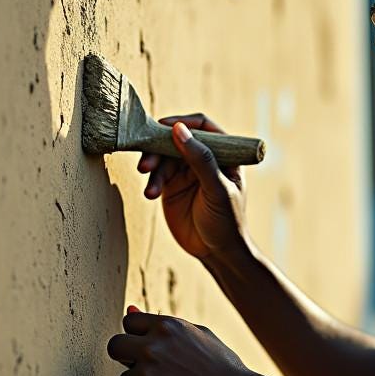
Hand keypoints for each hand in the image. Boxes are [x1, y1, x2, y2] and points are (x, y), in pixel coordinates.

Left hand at [106, 305, 251, 375]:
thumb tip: (129, 308)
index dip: (139, 337)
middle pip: (115, 347)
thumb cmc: (223, 368)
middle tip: (150, 371)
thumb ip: (162, 324)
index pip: (129, 322)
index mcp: (167, 327)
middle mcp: (153, 348)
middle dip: (127, 358)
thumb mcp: (199, 335)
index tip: (154, 350)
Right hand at [137, 114, 247, 261]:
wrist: (217, 252)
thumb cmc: (227, 221)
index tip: (163, 128)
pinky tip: (151, 194)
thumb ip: (200, 159)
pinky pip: (157, 175)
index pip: (203, 126)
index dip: (183, 123)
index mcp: (224, 153)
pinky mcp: (172, 186)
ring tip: (151, 190)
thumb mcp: (217, 189)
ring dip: (153, 169)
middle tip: (146, 165)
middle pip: (176, 139)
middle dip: (159, 149)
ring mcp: (187, 171)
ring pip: (163, 157)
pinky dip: (152, 182)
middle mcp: (204, 158)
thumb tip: (178, 129)